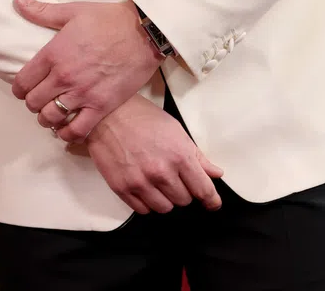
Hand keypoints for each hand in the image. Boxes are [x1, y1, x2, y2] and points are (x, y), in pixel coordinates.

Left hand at [11, 0, 161, 142]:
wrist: (143, 32)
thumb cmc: (108, 19)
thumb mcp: (73, 11)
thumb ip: (42, 11)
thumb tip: (18, 1)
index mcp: (53, 53)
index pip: (22, 82)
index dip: (19, 88)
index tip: (24, 88)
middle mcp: (64, 76)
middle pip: (33, 103)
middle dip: (32, 103)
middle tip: (40, 99)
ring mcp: (82, 94)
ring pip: (51, 118)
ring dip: (48, 118)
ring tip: (53, 113)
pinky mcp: (101, 106)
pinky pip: (76, 131)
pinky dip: (68, 133)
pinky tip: (68, 127)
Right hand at [86, 94, 222, 214]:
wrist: (108, 115)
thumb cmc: (143, 118)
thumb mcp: (176, 131)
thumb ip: (197, 156)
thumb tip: (216, 174)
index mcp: (179, 156)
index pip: (203, 190)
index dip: (211, 201)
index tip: (212, 204)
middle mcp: (161, 172)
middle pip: (184, 201)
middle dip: (184, 191)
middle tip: (175, 176)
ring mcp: (141, 182)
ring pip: (165, 208)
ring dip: (166, 198)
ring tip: (158, 181)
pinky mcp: (122, 189)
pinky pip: (143, 210)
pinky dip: (147, 201)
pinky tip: (145, 185)